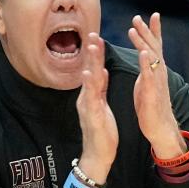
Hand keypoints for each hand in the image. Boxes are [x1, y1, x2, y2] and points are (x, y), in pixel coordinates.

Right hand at [75, 32, 117, 182]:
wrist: (97, 154)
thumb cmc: (101, 131)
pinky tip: (90, 74)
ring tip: (92, 46)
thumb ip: (100, 88)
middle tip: (92, 32)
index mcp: (91, 95)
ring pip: (89, 80)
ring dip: (90, 62)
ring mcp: (88, 105)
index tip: (97, 36)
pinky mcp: (92, 115)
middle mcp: (86, 97)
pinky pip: (91, 98)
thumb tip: (101, 71)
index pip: (94, 69)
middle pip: (89, 70)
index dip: (96, 53)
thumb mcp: (101, 105)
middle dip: (91, 52)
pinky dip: (90, 85)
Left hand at [127, 13, 185, 158]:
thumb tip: (146, 58)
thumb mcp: (148, 84)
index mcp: (156, 71)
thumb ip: (148, 70)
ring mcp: (156, 81)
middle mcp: (159, 73)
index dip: (154, 31)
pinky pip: (149, 75)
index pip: (156, 46)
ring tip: (134, 28)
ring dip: (143, 42)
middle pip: (154, 47)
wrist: (160, 128)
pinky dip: (147, 62)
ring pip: (151, 57)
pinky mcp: (152, 92)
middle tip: (137, 16)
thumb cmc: (152, 106)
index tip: (152, 15)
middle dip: (146, 31)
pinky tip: (143, 52)